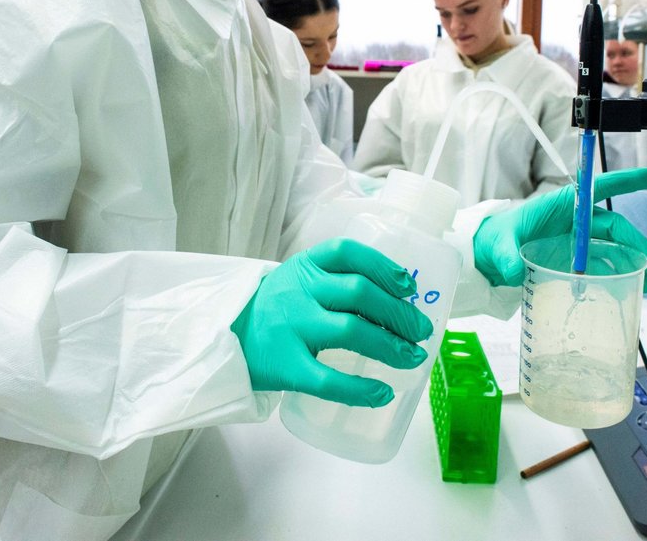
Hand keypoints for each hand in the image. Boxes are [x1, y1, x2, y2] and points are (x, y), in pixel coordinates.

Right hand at [232, 239, 432, 406]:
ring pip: (351, 331)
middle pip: (359, 292)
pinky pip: (328, 380)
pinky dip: (360, 389)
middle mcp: (298, 291)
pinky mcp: (285, 366)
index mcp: (304, 266)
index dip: (383, 266)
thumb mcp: (300, 280)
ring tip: (412, 358)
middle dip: (399, 313)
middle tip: (421, 331)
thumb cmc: (278, 308)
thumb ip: (338, 282)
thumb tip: (402, 300)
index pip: (348, 253)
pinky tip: (382, 392)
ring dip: (391, 346)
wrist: (226, 335)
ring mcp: (291, 328)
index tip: (408, 286)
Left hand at [473, 168, 646, 288]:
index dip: (629, 181)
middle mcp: (574, 220)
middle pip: (614, 226)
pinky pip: (600, 265)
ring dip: (631, 262)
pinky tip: (625, 289)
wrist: (487, 254)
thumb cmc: (495, 238)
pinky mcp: (573, 258)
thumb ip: (507, 256)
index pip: (600, 188)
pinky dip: (614, 276)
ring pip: (612, 247)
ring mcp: (576, 240)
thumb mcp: (499, 244)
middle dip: (636, 242)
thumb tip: (514, 270)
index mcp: (563, 204)